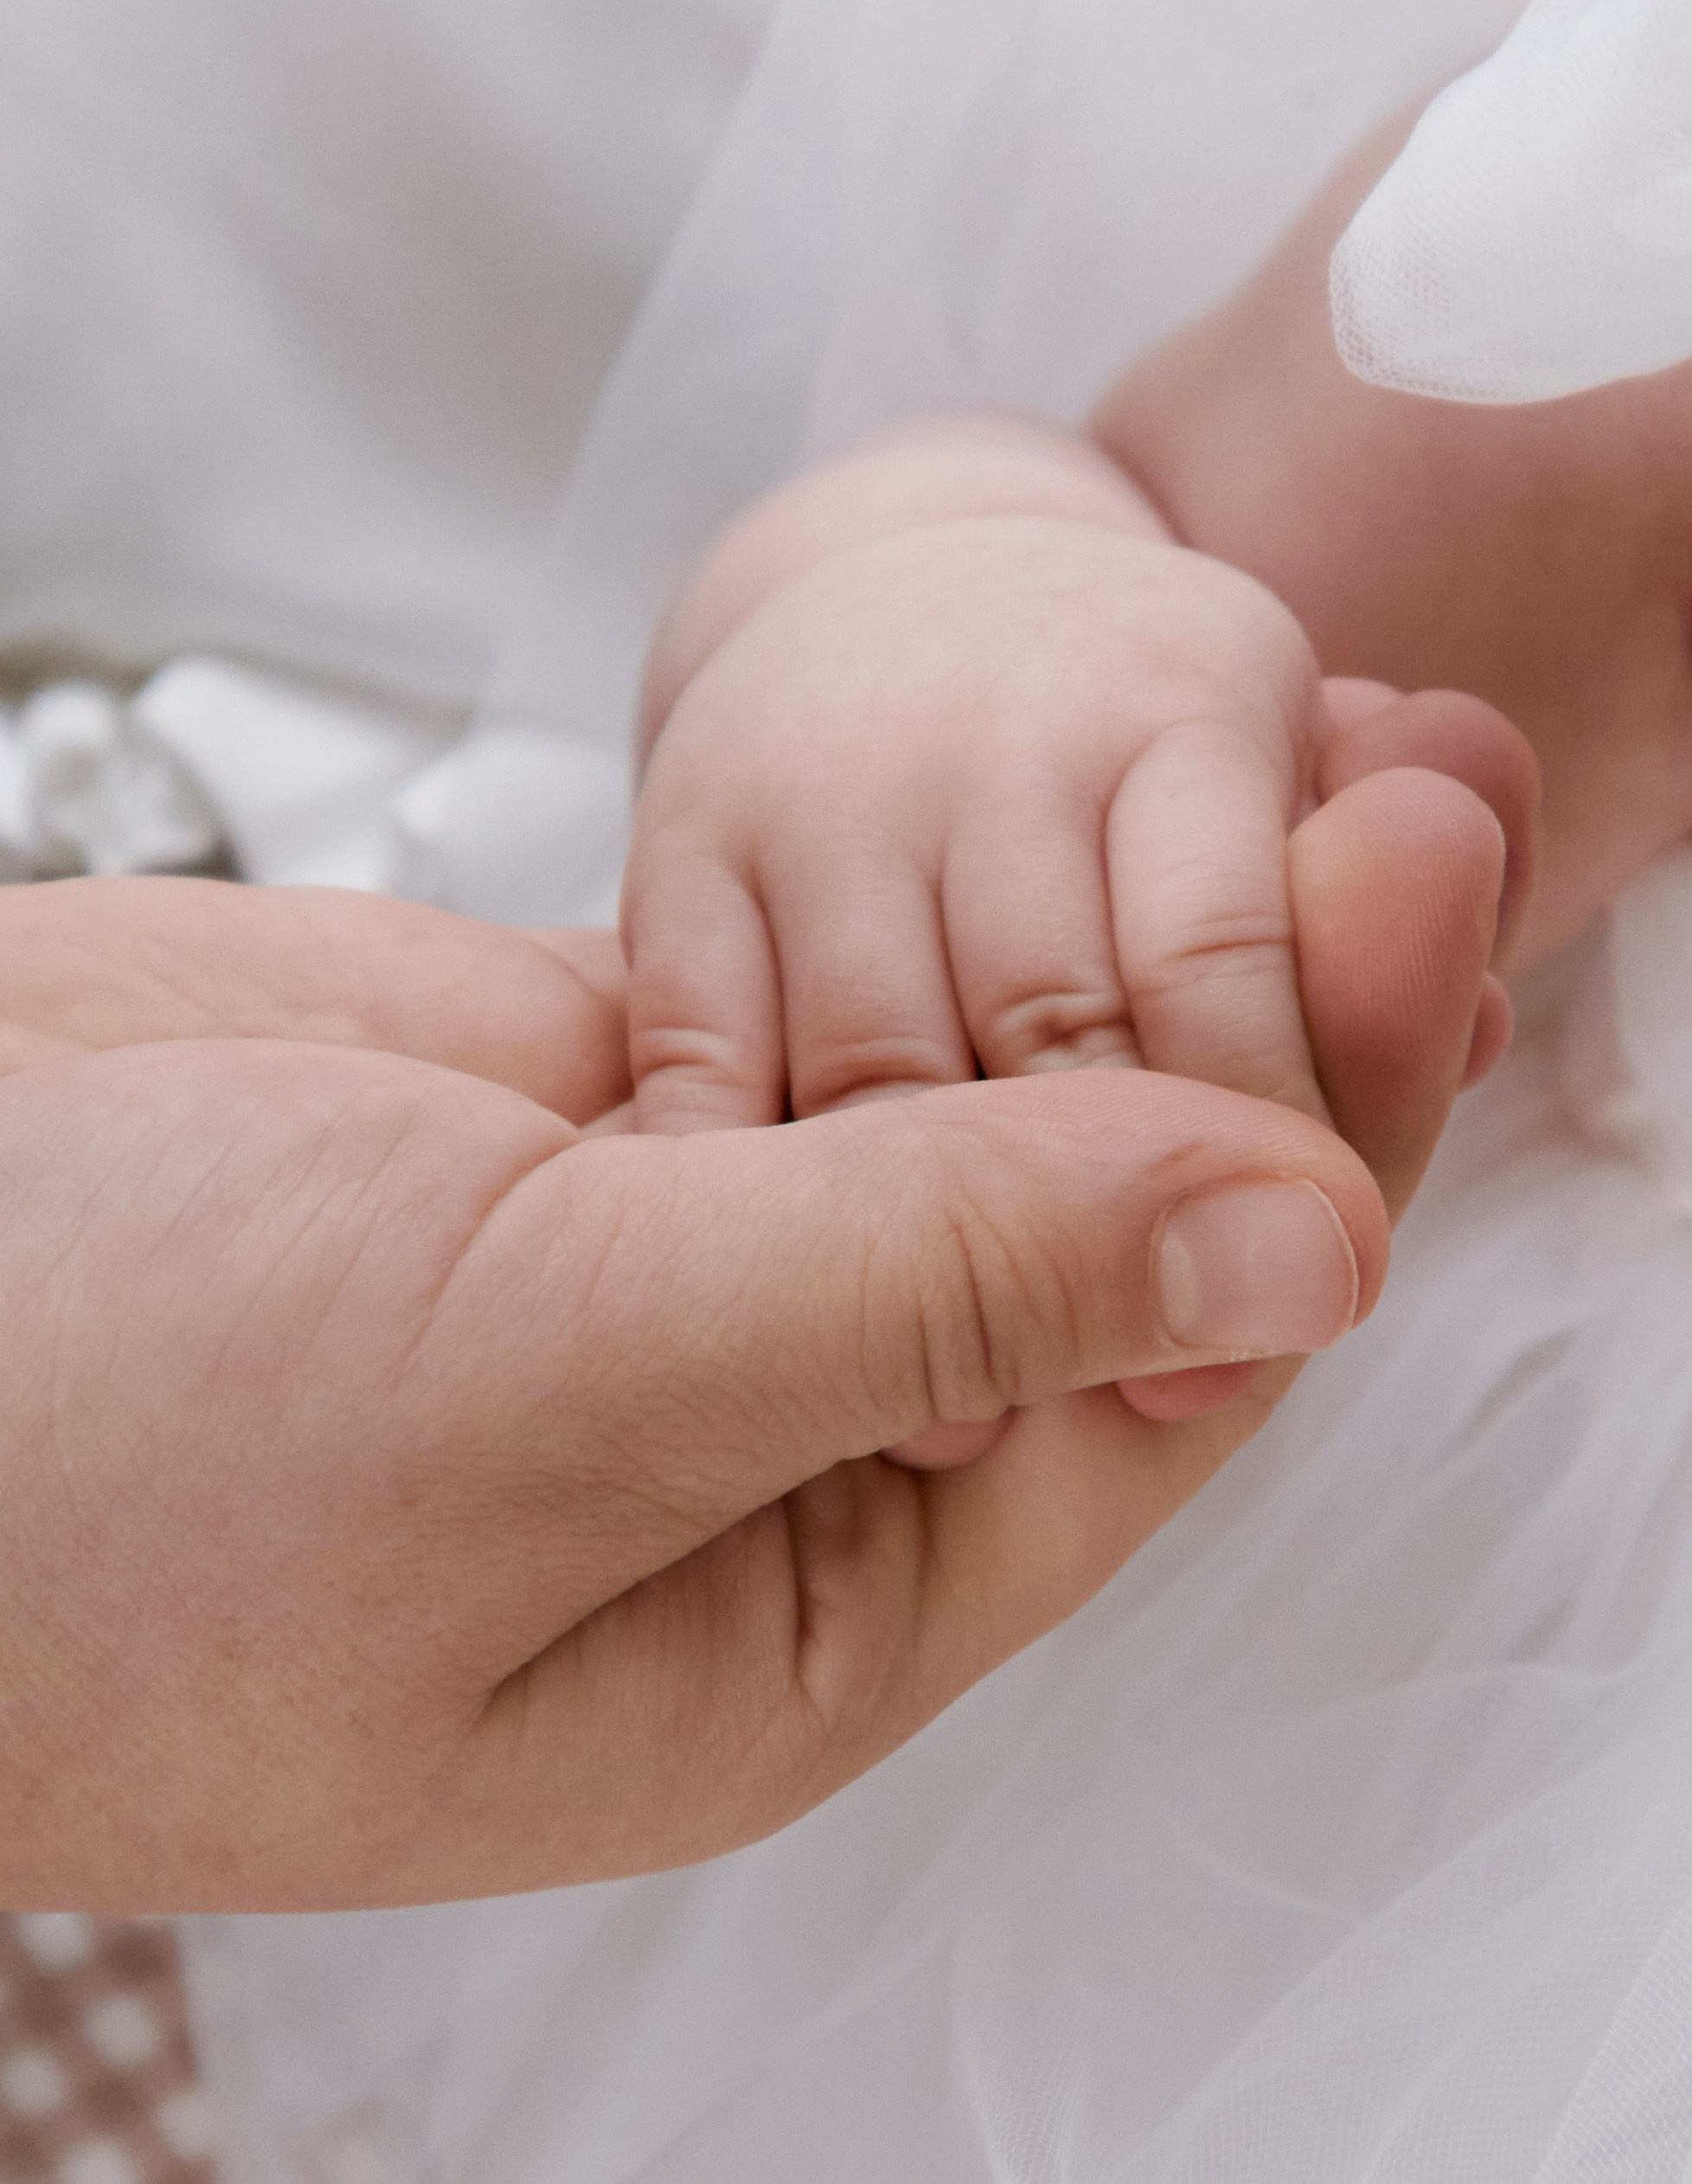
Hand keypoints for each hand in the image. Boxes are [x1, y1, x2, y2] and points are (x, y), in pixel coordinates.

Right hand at [0, 873, 1460, 1909]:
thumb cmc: (102, 1458)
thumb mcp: (548, 1383)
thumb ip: (928, 1284)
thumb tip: (1306, 1242)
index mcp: (805, 1599)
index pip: (1151, 1382)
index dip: (1315, 1148)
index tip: (1424, 901)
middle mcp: (776, 1435)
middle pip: (1094, 1220)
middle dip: (1266, 1015)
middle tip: (1420, 771)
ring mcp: (684, 1254)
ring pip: (978, 1092)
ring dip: (1132, 931)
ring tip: (1314, 730)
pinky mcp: (591, 1105)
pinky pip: (835, 1000)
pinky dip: (952, 894)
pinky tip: (1077, 779)